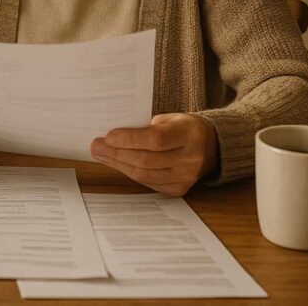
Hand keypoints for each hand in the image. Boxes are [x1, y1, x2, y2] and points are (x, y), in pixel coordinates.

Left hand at [90, 113, 218, 195]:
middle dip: (117, 153)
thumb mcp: (170, 118)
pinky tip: (118, 164)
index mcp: (190, 133)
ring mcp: (187, 177)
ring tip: (102, 155)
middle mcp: (191, 158)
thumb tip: (111, 136)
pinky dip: (131, 173)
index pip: (156, 139)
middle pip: (147, 160)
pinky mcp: (180, 189)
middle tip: (96, 147)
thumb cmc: (183, 128)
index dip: (129, 139)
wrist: (211, 146)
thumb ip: (146, 127)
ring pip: (145, 175)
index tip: (108, 136)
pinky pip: (149, 183)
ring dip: (119, 165)